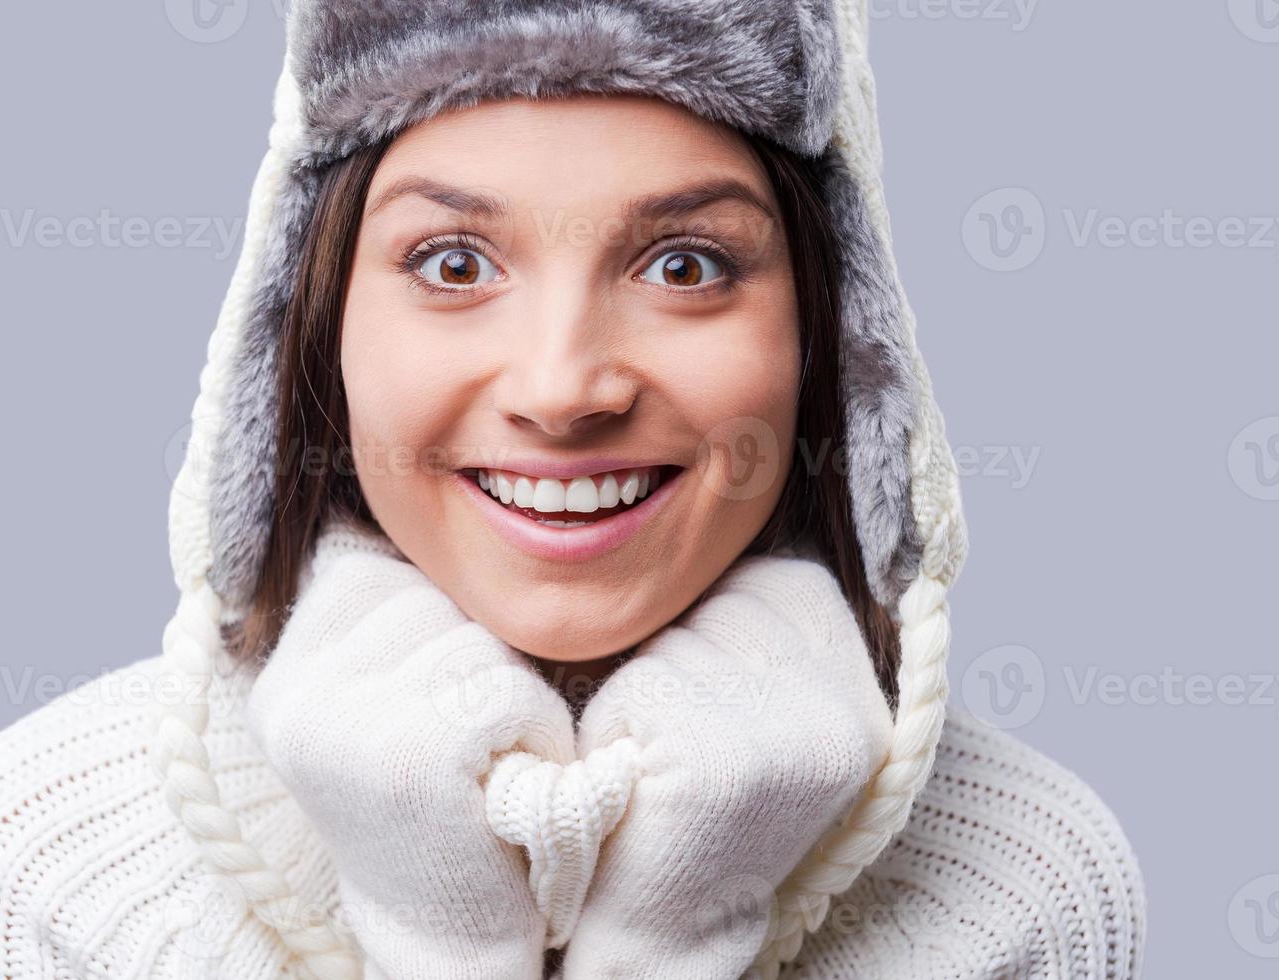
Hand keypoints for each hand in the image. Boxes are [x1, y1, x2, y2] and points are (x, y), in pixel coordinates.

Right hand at [246, 524, 575, 979]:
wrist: (458, 938)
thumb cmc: (454, 803)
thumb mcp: (395, 697)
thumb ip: (384, 612)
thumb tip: (387, 485)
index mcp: (285, 670)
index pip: (375, 563)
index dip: (435, 626)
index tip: (428, 708)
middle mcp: (293, 693)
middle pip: (429, 592)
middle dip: (474, 656)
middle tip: (465, 747)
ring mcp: (341, 724)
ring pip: (473, 637)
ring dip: (509, 694)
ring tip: (484, 765)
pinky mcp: (404, 757)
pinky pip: (502, 687)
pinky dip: (530, 732)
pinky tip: (502, 786)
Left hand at [561, 554, 893, 978]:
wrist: (664, 922)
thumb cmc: (686, 792)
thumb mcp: (748, 691)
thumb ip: (755, 617)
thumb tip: (737, 487)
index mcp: (862, 677)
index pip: (766, 575)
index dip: (712, 632)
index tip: (716, 708)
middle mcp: (846, 702)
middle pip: (717, 599)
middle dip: (675, 657)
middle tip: (686, 742)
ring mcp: (792, 731)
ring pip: (671, 638)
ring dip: (641, 688)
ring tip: (665, 760)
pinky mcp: (727, 760)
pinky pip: (639, 684)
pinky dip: (616, 723)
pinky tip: (643, 779)